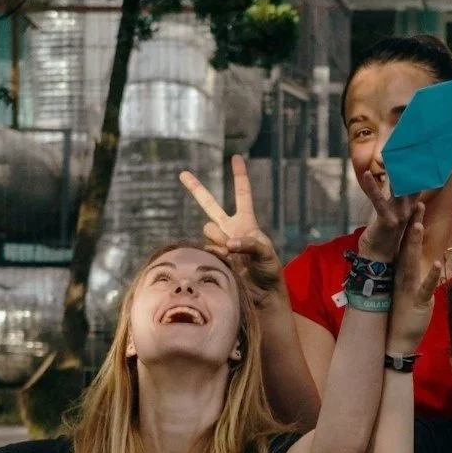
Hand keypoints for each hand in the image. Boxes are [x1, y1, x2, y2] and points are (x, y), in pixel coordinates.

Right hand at [181, 157, 281, 299]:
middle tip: (182, 173)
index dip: (239, 176)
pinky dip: (215, 254)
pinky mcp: (211, 257)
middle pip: (210, 204)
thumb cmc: (269, 272)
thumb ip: (249, 244)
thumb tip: (227, 243)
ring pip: (208, 229)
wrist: (260, 296)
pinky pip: (206, 248)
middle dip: (196, 188)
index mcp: (246, 222)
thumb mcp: (267, 254)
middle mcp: (230, 229)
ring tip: (232, 253)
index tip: (236, 157)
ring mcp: (218, 243)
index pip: (243, 194)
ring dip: (218, 238)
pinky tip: (225, 263)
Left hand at [350, 150, 423, 261]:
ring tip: (392, 154)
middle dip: (411, 163)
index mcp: (411, 205)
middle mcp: (409, 208)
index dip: (420, 165)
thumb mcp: (389, 207)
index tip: (420, 147)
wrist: (378, 257)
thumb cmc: (382, 232)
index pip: (418, 181)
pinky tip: (367, 174)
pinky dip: (372, 186)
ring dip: (395, 171)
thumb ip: (392, 191)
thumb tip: (392, 174)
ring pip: (399, 188)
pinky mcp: (387, 219)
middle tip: (412, 143)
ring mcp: (400, 214)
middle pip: (412, 181)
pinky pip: (379, 200)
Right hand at [387, 206, 448, 355]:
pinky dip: (430, 276)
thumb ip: (407, 270)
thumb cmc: (401, 312)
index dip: (409, 223)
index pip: (404, 243)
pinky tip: (436, 264)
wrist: (395, 340)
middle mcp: (402, 275)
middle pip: (407, 245)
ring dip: (415, 243)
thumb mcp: (404, 287)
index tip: (412, 202)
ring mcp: (408, 287)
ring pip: (412, 261)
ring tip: (419, 225)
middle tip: (416, 203)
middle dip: (412, 224)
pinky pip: (425, 287)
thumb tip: (409, 254)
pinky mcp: (418, 301)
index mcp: (400, 271)